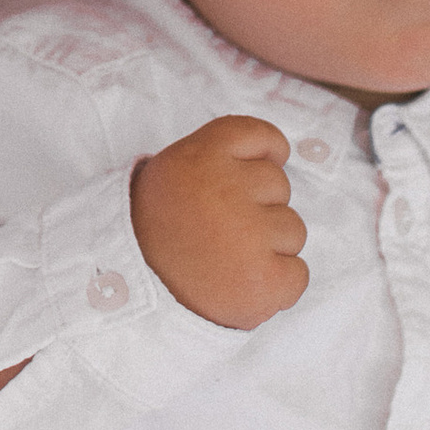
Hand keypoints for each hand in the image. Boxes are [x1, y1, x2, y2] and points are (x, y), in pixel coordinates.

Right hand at [130, 114, 307, 330]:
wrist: (131, 292)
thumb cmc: (156, 234)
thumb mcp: (171, 173)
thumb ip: (217, 157)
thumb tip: (276, 156)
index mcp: (200, 157)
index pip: (261, 136)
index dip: (267, 153)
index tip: (251, 175)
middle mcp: (227, 189)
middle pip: (279, 185)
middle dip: (258, 208)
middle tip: (218, 232)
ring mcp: (250, 234)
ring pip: (293, 230)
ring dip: (268, 248)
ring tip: (227, 261)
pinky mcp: (265, 279)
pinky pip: (298, 274)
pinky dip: (277, 285)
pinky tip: (242, 284)